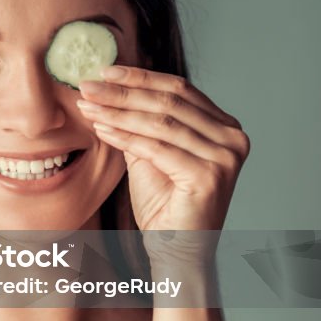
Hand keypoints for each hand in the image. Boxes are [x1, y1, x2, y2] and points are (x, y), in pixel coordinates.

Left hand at [76, 65, 250, 232]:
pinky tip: (101, 129)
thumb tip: (108, 87)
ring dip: (117, 111)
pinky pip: (157, 148)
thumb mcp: (150, 152)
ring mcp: (225, 157)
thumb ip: (140, 121)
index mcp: (224, 126)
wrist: (174, 248)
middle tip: (87, 85)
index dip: (139, 77)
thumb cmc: (164, 203)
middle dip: (122, 92)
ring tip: (87, 106)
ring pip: (161, 122)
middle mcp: (232, 137)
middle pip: (169, 101)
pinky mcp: (210, 176)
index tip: (103, 71)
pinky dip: (125, 136)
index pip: (178, 88)